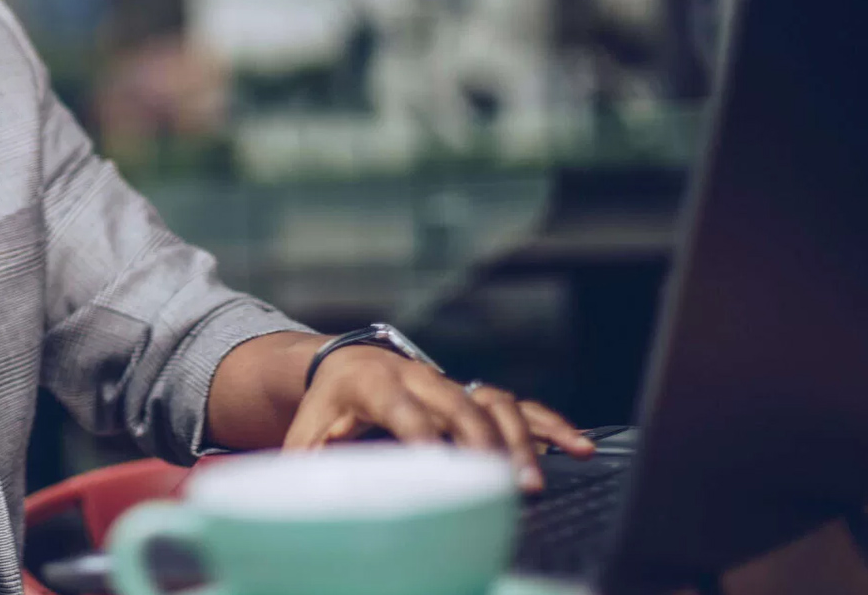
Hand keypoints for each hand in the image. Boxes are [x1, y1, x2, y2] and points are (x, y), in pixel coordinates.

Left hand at [284, 346, 595, 490]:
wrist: (343, 363)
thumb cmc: (323, 409)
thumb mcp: (304, 435)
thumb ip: (302, 468)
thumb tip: (289, 505)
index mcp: (371, 382)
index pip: (402, 408)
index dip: (423, 434)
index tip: (441, 465)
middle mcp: (417, 376)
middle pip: (458, 404)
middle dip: (482, 444)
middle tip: (502, 486)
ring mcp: (450, 382)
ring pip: (494, 401)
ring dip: (520, 439)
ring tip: (534, 481)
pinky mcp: (472, 393)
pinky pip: (518, 405)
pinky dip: (549, 424)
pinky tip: (578, 449)